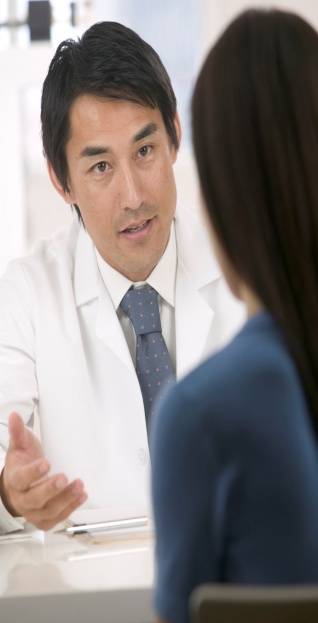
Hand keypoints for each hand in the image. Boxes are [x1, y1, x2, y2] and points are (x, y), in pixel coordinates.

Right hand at [0, 412, 86, 529]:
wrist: (17, 488)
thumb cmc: (21, 464)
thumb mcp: (19, 447)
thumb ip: (18, 433)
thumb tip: (15, 416)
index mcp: (15, 480)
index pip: (21, 479)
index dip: (33, 473)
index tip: (46, 463)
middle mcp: (22, 499)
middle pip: (35, 498)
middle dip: (51, 489)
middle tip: (64, 477)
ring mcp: (33, 512)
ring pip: (49, 510)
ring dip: (66, 499)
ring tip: (80, 486)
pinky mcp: (44, 519)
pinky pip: (57, 518)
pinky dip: (70, 509)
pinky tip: (82, 496)